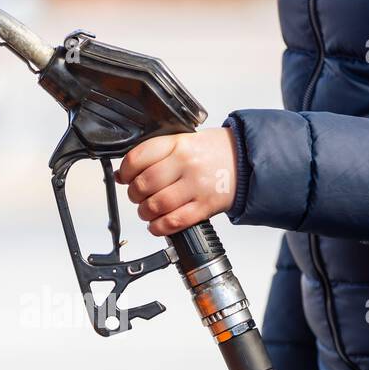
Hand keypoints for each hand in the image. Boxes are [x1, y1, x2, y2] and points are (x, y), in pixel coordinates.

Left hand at [115, 128, 237, 235]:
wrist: (245, 160)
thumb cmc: (212, 152)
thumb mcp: (183, 142)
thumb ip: (155, 155)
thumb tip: (124, 174)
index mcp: (179, 144)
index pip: (139, 157)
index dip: (126, 171)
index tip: (125, 177)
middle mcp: (187, 164)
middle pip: (145, 184)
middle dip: (135, 195)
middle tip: (137, 196)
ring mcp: (197, 186)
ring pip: (157, 204)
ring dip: (145, 212)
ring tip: (148, 211)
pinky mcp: (205, 206)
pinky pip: (174, 221)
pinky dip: (160, 227)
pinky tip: (158, 224)